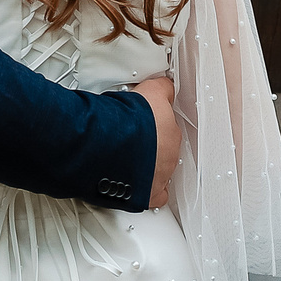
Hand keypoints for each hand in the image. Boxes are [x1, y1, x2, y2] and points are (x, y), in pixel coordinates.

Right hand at [133, 74, 179, 208]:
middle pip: (163, 150)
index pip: (168, 129)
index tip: (144, 125)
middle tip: (132, 140)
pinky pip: (155, 196)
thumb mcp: (149, 91)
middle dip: (150, 146)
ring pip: (159, 171)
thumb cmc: (126, 120)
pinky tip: (137, 185)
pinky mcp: (149, 194)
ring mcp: (161, 175)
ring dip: (146, 166)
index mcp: (172, 131)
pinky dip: (147, 192)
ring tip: (126, 159)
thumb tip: (166, 84)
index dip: (154, 126)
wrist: (109, 145)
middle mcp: (170, 154)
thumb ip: (161, 88)